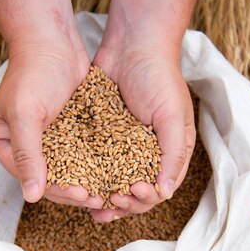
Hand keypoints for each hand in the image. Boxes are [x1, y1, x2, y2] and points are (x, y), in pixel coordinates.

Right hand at [0, 39, 103, 208]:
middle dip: (74, 190)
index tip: (83, 195)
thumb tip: (30, 197)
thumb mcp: (26, 114)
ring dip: (86, 181)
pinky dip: (92, 164)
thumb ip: (28, 154)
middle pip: (49, 177)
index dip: (57, 190)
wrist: (52, 40)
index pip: (30, 177)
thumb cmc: (33, 72)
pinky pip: (78, 153)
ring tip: (109, 192)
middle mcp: (23, 145)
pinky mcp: (65, 129)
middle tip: (100, 199)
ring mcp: (45, 138)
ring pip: (66, 169)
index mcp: (4, 144)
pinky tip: (111, 174)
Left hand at [91, 46, 195, 221]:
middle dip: (124, 202)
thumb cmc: (159, 78)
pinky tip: (77, 186)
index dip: (145, 198)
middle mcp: (146, 153)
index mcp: (169, 152)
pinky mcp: (101, 136)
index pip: (159, 188)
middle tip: (109, 201)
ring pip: (113, 181)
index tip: (131, 192)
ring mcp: (122, 145)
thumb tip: (165, 193)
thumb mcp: (172, 117)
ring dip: (104, 196)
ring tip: (92, 205)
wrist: (132, 44)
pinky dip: (88, 177)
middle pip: (135, 192)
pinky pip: (95, 162)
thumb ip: (172, 154)